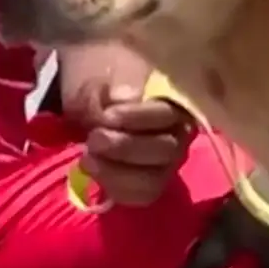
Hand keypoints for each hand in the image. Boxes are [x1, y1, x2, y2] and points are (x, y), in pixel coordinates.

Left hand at [59, 43, 196, 205]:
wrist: (89, 90)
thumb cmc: (101, 74)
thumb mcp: (103, 72)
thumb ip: (115, 86)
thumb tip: (124, 99)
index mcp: (176, 99)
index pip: (168, 115)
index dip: (138, 118)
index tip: (107, 116)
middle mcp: (181, 133)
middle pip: (166, 150)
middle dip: (124, 148)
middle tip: (93, 139)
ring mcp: (168, 161)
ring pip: (155, 179)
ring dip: (117, 173)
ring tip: (87, 159)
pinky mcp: (151, 182)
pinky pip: (142, 195)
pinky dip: (116, 188)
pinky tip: (95, 174)